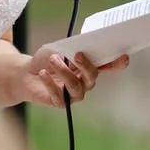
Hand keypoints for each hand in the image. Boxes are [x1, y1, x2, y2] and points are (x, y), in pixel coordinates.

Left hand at [12, 49, 128, 109]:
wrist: (26, 73)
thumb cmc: (47, 59)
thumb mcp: (59, 48)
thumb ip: (72, 48)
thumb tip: (82, 46)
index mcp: (88, 68)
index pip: (107, 67)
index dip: (117, 64)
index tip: (124, 57)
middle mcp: (84, 82)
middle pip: (92, 77)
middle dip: (86, 66)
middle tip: (76, 54)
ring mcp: (73, 94)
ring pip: (75, 86)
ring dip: (64, 72)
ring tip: (52, 60)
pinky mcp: (60, 103)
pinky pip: (59, 95)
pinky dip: (50, 83)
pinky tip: (42, 73)